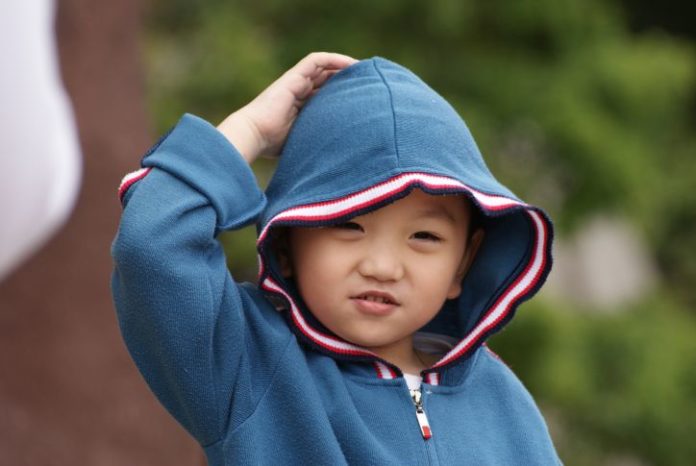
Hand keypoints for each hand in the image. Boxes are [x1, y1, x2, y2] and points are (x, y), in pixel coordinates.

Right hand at [217, 52, 357, 162]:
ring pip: (323, 68)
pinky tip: (351, 65)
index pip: (325, 96)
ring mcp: (295, 83)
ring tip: (364, 70)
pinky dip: (334, 59)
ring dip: (344, 66)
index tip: (364, 100)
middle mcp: (298, 93)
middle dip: (347, 80)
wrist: (254, 136)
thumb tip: (341, 156)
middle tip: (369, 84)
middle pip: (327, 80)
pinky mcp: (293, 76)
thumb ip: (318, 141)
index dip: (343, 95)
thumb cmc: (273, 147)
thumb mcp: (304, 142)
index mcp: (300, 109)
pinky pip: (316, 61)